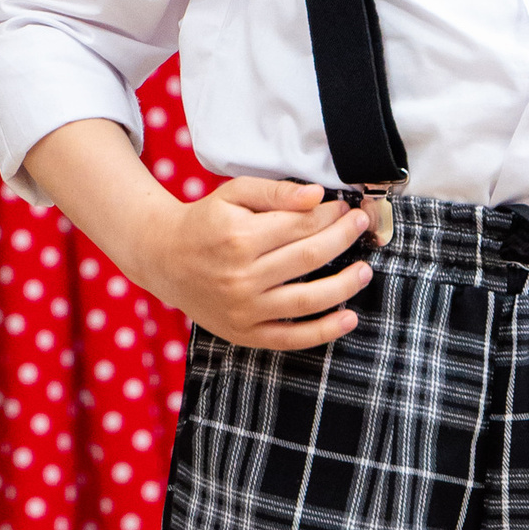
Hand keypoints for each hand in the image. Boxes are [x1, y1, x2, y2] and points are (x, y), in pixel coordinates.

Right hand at [133, 173, 376, 349]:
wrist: (164, 259)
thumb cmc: (204, 223)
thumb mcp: (233, 194)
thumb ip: (276, 192)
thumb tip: (316, 196)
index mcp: (239, 238)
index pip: (302, 225)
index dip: (332, 216)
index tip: (347, 209)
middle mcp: (242, 276)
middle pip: (310, 257)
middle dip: (343, 239)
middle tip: (361, 227)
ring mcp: (244, 309)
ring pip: (309, 299)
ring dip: (345, 284)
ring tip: (364, 270)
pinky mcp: (245, 333)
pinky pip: (292, 338)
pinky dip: (325, 331)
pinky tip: (349, 318)